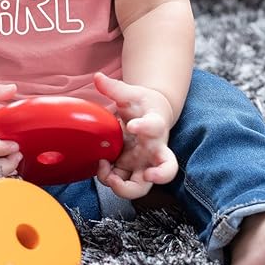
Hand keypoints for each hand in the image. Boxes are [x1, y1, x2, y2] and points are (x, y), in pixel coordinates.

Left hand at [93, 72, 178, 198]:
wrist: (148, 114)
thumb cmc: (141, 105)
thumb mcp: (130, 94)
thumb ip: (114, 88)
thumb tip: (97, 77)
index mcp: (155, 125)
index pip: (156, 126)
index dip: (145, 127)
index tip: (132, 125)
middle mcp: (154, 149)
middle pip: (167, 170)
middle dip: (158, 176)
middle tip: (146, 175)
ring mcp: (143, 163)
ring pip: (143, 187)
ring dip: (125, 188)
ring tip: (109, 176)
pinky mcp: (130, 170)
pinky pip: (122, 183)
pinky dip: (110, 180)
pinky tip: (101, 166)